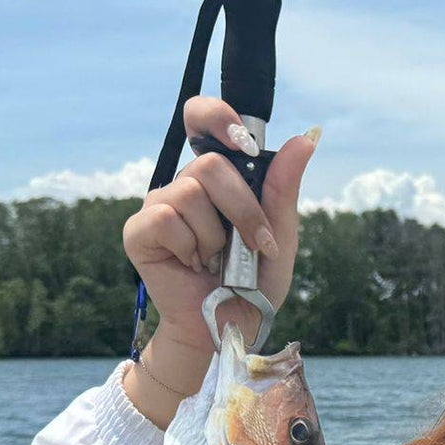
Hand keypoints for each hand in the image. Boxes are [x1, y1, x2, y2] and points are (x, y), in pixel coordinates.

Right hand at [122, 96, 317, 355]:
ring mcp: (158, 207)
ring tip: (217, 262)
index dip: (216, 116)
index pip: (202, 119)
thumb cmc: (253, 284)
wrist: (230, 329)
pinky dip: (190, 246)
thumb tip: (305, 139)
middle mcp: (185, 186)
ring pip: (190, 191)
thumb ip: (283, 188)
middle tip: (254, 245)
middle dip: (243, 208)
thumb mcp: (279, 234)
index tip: (243, 139)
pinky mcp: (139, 233)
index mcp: (217, 180)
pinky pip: (166, 218)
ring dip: (217, 236)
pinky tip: (192, 266)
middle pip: (210, 164)